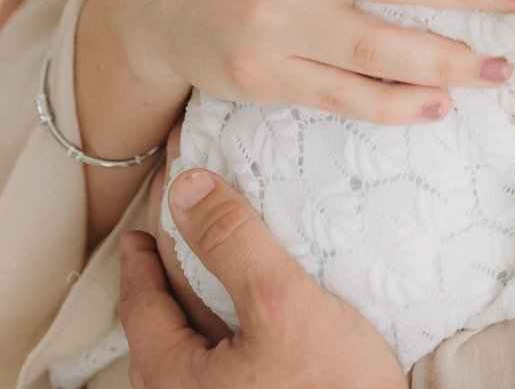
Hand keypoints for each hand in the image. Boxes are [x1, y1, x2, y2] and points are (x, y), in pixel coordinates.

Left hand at [120, 167, 405, 387]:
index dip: (141, 256)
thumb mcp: (280, 301)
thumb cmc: (330, 385)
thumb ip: (232, 243)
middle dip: (166, 282)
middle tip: (176, 241)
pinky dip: (229, 325)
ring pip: (195, 348)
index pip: (140, 306)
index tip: (144, 224)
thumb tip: (185, 189)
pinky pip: (226, 361)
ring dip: (200, 303)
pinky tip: (257, 309)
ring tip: (217, 268)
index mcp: (177, 381)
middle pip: (161, 331)